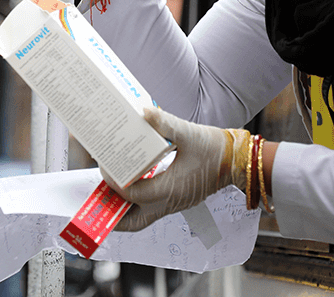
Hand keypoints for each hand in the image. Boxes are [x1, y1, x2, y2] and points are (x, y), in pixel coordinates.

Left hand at [107, 108, 248, 231]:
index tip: (104, 164)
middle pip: (133, 221)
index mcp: (170, 189)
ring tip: (106, 192)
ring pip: (140, 219)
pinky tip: (128, 183)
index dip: (113, 180)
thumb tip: (143, 112)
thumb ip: (165, 123)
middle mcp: (169, 203)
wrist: (237, 161)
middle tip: (96, 197)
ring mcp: (172, 204)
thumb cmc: (214, 148)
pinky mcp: (175, 200)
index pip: (132, 193)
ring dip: (121, 210)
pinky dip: (134, 202)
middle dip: (111, 213)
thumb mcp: (188, 132)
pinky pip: (149, 209)